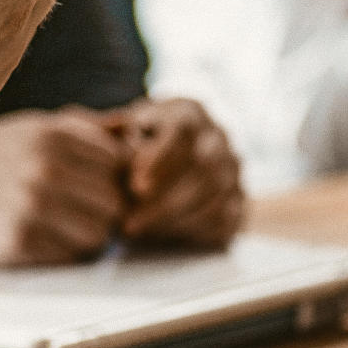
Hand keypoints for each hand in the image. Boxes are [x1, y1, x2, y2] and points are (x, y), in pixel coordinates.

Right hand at [0, 109, 128, 266]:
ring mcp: (33, 205)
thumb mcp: (31, 129)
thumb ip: (83, 128)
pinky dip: (64, 252)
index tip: (94, 185)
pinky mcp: (20, 240)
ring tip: (61, 226)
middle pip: (116, 201)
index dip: (114, 178)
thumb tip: (134, 129)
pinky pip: (71, 255)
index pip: (121, 162)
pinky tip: (40, 239)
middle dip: (104, 210)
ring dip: (88, 235)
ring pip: (100, 232)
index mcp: (52, 134)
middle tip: (79, 212)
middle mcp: (46, 167)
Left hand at [103, 98, 244, 246]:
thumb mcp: (125, 129)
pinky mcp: (238, 200)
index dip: (160, 159)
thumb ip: (116, 131)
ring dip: (175, 219)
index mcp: (189, 112)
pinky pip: (224, 218)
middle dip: (164, 200)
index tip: (135, 187)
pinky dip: (193, 230)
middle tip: (129, 223)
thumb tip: (108, 129)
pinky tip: (164, 236)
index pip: (182, 131)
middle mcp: (218, 137)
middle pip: (202, 167)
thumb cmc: (141, 143)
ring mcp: (232, 169)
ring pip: (214, 196)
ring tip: (140, 232)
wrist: (177, 159)